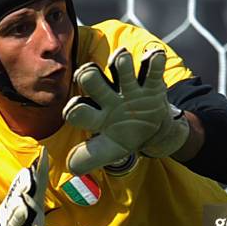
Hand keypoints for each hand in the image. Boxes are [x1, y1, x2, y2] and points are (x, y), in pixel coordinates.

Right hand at [0, 147, 58, 225]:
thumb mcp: (24, 202)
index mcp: (13, 212)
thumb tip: (43, 152)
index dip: (22, 186)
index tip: (28, 175)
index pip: (17, 196)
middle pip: (14, 219)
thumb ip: (34, 182)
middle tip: (24, 204)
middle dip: (18, 211)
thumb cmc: (18, 223)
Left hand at [62, 47, 189, 174]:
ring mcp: (129, 87)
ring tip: (122, 60)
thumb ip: (90, 158)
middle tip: (87, 74)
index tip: (74, 112)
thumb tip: (71, 167)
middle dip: (88, 76)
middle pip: (90, 79)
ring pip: (120, 67)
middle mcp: (108, 96)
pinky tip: (155, 57)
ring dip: (120, 61)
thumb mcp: (110, 150)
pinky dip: (154, 61)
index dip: (74, 110)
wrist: (152, 130)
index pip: (78, 109)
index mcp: (96, 115)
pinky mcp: (150, 83)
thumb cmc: (124, 137)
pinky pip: (152, 68)